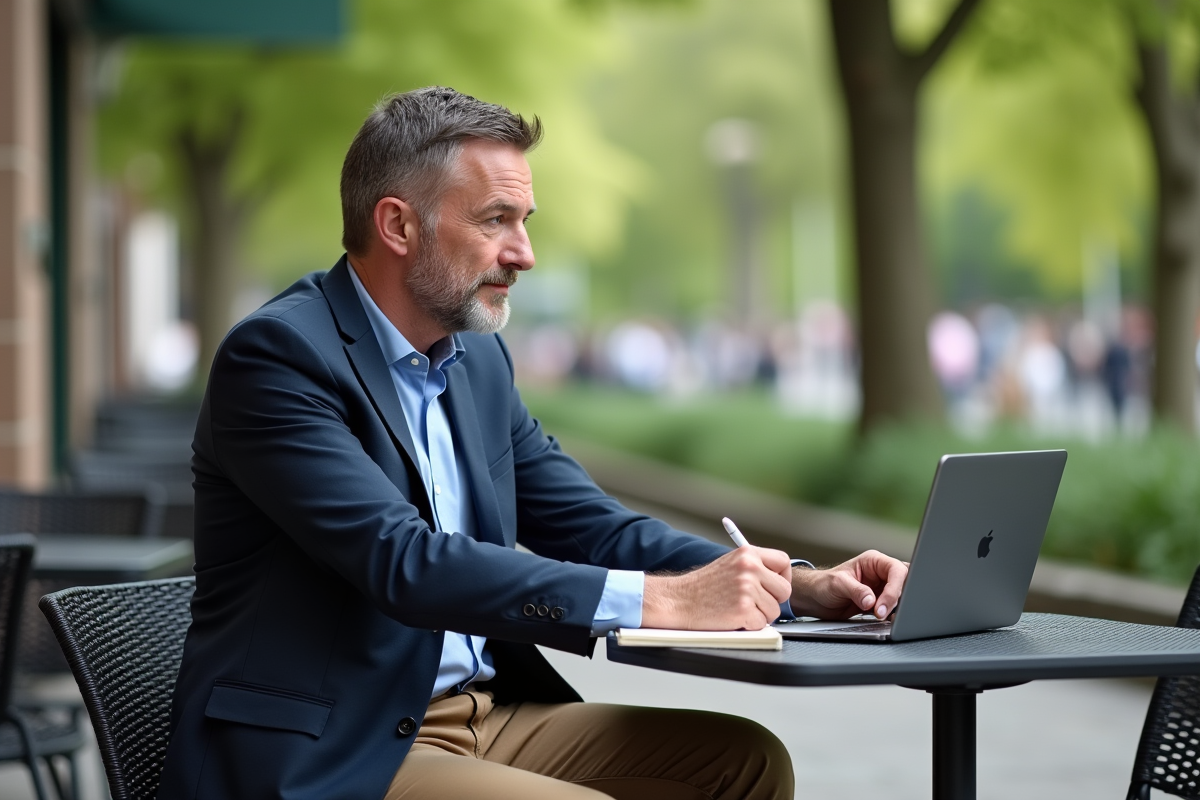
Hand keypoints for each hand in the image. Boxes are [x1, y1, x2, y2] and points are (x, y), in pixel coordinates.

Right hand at [642, 546, 792, 630]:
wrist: (678, 600)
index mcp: (747, 553)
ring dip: (759, 615)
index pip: (783, 561)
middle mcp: (749, 568)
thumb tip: (777, 579)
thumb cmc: (702, 586)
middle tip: (755, 603)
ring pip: (774, 611)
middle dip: (773, 600)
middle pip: (784, 590)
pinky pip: (761, 624)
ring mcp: (747, 588)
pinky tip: (733, 617)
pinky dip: (749, 625)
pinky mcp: (743, 609)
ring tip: (738, 609)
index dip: (783, 577)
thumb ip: (753, 567)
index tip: (775, 586)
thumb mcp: (729, 564)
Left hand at [789, 550, 907, 619]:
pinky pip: (894, 608)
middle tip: (883, 613)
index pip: (896, 570)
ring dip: (897, 608)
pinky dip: (893, 615)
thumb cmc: (823, 584)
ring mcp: (882, 588)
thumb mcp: (838, 584)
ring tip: (884, 619)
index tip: (881, 606)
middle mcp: (881, 573)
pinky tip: (886, 621)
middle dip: (899, 598)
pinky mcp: (880, 602)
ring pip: (902, 596)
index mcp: (873, 561)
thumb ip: (856, 591)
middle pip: (904, 582)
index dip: (894, 589)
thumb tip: (872, 601)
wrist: (816, 599)